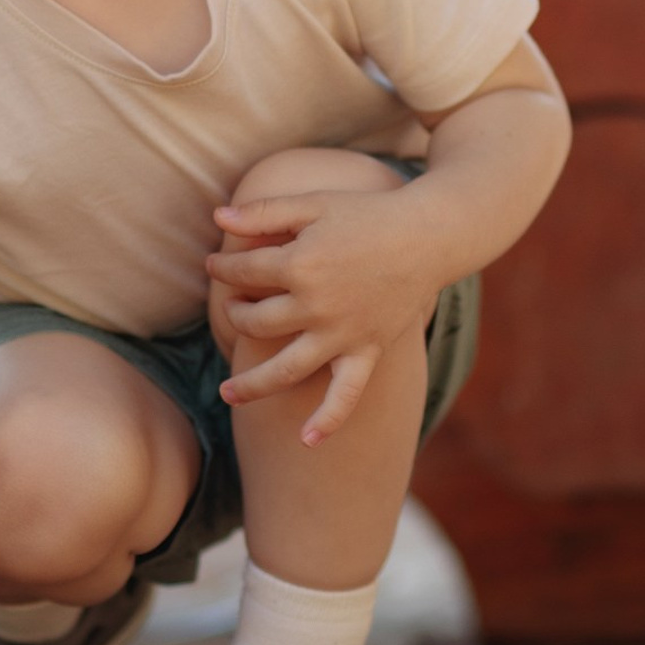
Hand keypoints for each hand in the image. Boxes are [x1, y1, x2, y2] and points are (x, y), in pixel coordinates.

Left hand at [204, 187, 439, 444]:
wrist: (429, 237)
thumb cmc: (367, 215)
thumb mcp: (313, 203)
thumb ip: (263, 212)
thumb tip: (217, 216)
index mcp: (299, 265)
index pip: (242, 273)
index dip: (222, 268)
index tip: (215, 265)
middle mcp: (316, 307)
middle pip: (256, 322)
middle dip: (235, 313)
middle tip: (232, 306)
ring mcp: (342, 334)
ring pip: (286, 369)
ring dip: (253, 385)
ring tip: (227, 394)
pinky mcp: (366, 351)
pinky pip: (346, 394)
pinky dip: (328, 420)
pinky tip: (306, 441)